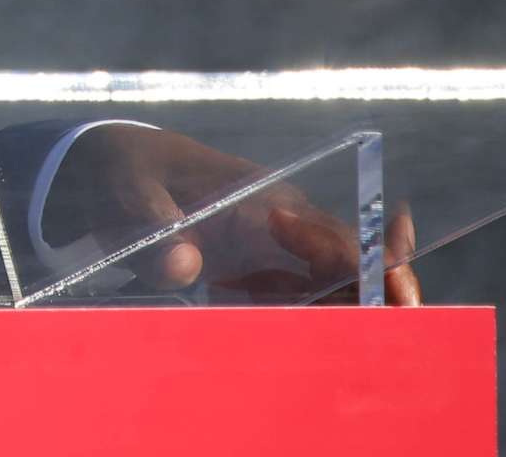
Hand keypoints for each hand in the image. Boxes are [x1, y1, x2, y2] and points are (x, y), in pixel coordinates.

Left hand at [48, 128, 422, 306]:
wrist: (118, 164)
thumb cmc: (130, 171)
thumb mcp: (129, 192)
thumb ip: (152, 229)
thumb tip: (183, 268)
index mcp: (264, 197)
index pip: (332, 235)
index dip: (363, 265)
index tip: (387, 294)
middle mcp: (285, 220)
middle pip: (353, 263)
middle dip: (379, 299)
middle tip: (387, 340)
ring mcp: (277, 242)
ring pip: (334, 284)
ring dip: (335, 314)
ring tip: (308, 337)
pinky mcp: (261, 261)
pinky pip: (298, 295)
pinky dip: (293, 314)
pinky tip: (252, 317)